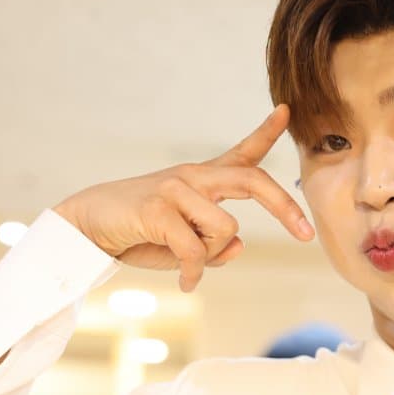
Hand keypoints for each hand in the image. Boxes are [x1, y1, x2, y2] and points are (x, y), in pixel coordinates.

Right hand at [53, 105, 314, 291]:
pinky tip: (185, 282)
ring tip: (188, 264)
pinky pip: (195, 249)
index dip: (266, 132)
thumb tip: (239, 247)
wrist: (87, 226)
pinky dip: (192, 272)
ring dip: (211, 255)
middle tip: (306, 234)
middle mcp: (194, 177)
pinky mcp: (158, 207)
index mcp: (203, 180)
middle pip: (253, 182)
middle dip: (284, 209)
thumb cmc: (140, 234)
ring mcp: (176, 188)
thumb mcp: (184, 245)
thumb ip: (214, 248)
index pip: (242, 154)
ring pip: (225, 229)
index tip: (287, 112)